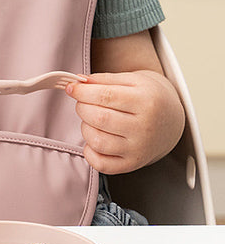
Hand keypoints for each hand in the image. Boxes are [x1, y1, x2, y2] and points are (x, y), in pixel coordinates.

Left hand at [67, 69, 185, 173]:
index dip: (81, 92)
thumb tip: (78, 82)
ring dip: (85, 128)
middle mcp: (145, 128)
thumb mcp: (132, 80)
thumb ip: (103, 79)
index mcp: (147, 102)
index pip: (104, 96)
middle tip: (84, 102)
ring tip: (92, 120)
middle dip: (82, 107)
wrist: (171, 120)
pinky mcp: (132, 164)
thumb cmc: (150, 98)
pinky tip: (95, 138)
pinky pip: (102, 164)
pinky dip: (90, 152)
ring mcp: (139, 149)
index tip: (72, 88)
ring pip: (97, 141)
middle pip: (98, 118)